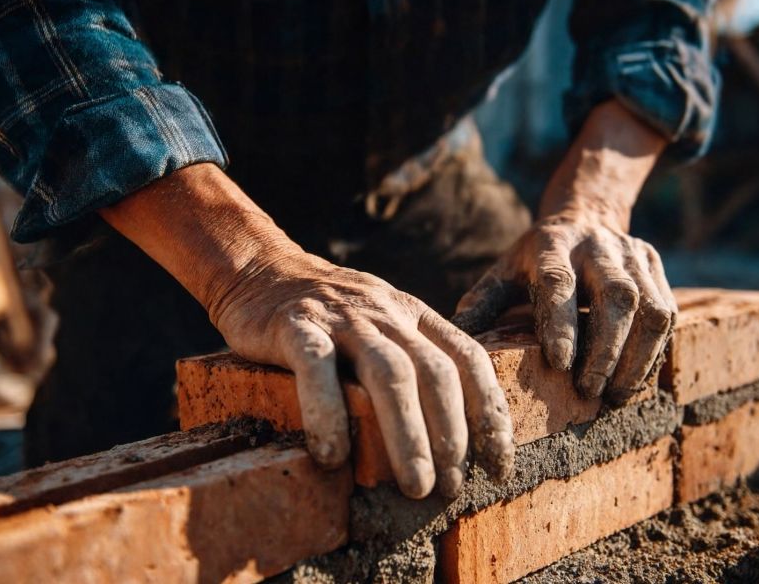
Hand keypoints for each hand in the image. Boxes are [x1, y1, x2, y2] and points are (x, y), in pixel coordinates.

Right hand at [208, 251, 514, 498]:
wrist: (260, 269)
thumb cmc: (328, 316)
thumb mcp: (383, 326)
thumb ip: (414, 362)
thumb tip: (451, 439)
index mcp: (415, 316)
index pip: (470, 359)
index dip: (491, 414)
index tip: (498, 466)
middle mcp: (387, 313)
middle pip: (435, 373)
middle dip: (452, 435)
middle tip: (451, 489)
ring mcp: (342, 318)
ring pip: (389, 374)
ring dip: (408, 435)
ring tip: (415, 486)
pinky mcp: (294, 325)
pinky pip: (316, 369)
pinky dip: (327, 414)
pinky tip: (332, 457)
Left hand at [453, 209, 675, 403]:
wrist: (585, 216)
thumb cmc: (535, 259)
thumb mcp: (503, 271)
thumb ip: (482, 303)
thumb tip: (454, 340)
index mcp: (552, 244)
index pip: (559, 283)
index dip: (561, 324)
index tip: (561, 364)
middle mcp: (598, 246)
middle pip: (615, 297)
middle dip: (606, 350)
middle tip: (590, 391)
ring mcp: (633, 255)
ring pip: (650, 309)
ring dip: (637, 358)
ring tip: (616, 394)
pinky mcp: (655, 267)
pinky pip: (666, 314)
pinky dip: (654, 352)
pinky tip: (635, 379)